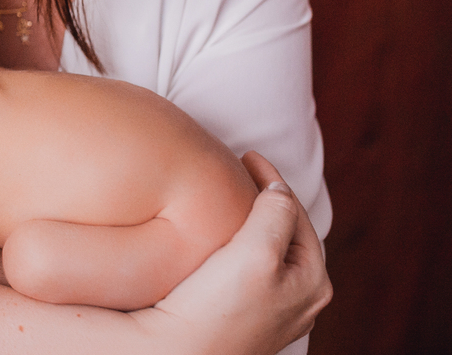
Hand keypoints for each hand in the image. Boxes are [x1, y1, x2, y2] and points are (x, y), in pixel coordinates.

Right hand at [135, 151, 331, 354]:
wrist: (176, 353)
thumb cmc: (217, 306)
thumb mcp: (256, 252)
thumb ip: (275, 213)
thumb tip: (280, 190)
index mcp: (313, 282)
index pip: (297, 214)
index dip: (273, 180)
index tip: (246, 155)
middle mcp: (300, 301)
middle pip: (286, 233)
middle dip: (267, 200)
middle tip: (239, 172)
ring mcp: (272, 312)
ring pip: (268, 251)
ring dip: (252, 222)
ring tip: (229, 199)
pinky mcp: (243, 318)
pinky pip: (249, 269)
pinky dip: (239, 245)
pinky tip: (218, 240)